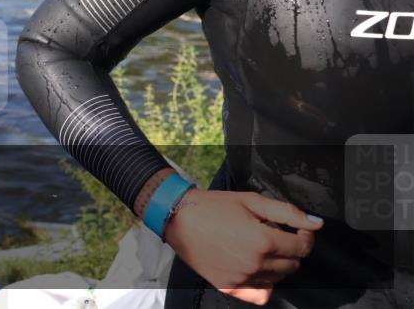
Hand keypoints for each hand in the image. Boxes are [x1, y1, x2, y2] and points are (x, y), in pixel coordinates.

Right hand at [164, 190, 322, 305]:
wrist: (178, 218)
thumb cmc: (214, 206)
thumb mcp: (251, 200)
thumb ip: (287, 212)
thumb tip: (317, 223)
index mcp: (264, 241)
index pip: (303, 247)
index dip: (305, 236)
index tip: (297, 229)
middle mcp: (256, 264)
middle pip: (293, 265)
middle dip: (290, 249)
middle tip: (274, 234)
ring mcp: (243, 279)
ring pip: (278, 278)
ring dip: (276, 264)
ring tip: (259, 247)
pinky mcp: (230, 287)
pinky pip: (261, 294)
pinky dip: (263, 283)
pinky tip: (255, 267)